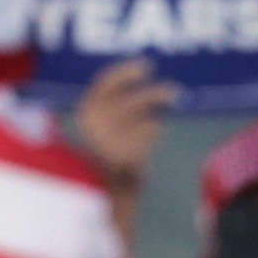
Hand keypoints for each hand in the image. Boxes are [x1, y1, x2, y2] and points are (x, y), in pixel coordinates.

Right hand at [68, 57, 174, 192]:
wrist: (101, 191)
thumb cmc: (106, 155)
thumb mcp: (105, 127)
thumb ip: (119, 107)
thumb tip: (152, 89)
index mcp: (84, 113)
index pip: (104, 84)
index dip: (125, 72)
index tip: (146, 65)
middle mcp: (94, 125)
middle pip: (129, 101)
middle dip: (152, 93)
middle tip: (173, 88)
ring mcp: (109, 141)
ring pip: (142, 118)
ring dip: (157, 110)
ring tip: (169, 105)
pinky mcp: (125, 156)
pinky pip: (147, 135)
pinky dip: (153, 132)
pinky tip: (154, 133)